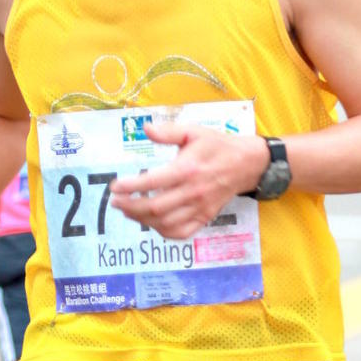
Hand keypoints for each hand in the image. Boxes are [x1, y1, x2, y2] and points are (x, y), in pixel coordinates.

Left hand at [109, 120, 269, 238]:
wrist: (246, 164)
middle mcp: (193, 191)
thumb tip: (146, 128)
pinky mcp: (205, 217)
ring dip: (142, 220)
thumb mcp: (193, 131)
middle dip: (131, 206)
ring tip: (128, 211)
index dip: (130, 186)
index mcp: (188, 169)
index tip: (115, 186)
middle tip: (115, 202)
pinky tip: (151, 222)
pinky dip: (163, 231)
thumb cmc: (216, 146)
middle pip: (155, 207)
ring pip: (166, 223)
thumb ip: (169, 132)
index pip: (153, 182)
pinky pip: (181, 232)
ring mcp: (200, 207)